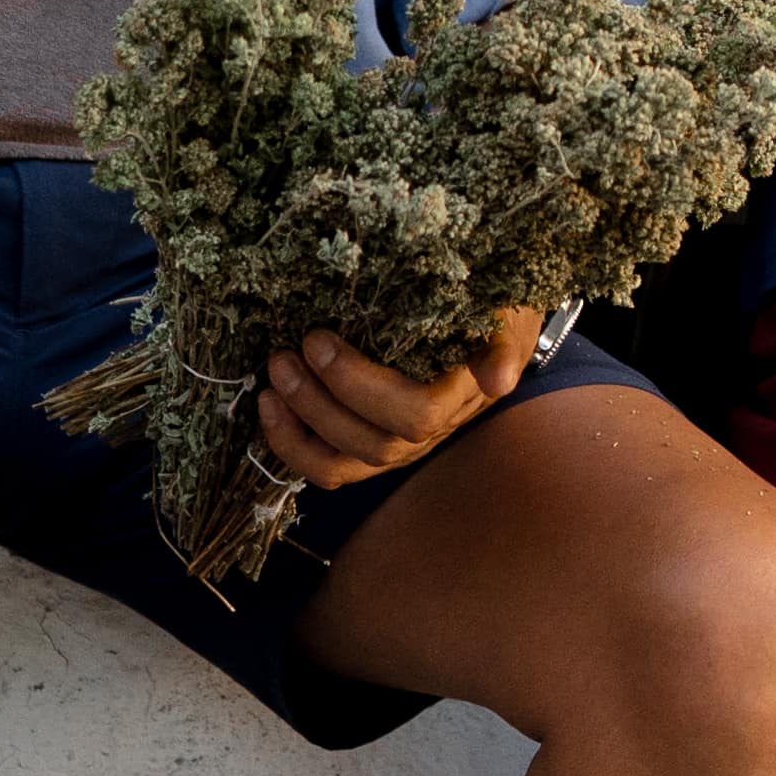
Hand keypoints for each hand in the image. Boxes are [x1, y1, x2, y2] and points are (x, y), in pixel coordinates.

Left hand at [256, 298, 547, 496]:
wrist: (491, 319)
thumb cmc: (494, 307)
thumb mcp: (508, 313)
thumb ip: (504, 342)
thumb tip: (498, 379)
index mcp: (460, 398)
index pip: (414, 414)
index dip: (358, 385)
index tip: (317, 338)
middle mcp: (430, 433)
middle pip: (374, 441)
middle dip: (319, 402)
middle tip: (284, 355)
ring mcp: (399, 445)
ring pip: (346, 463)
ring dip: (300, 428)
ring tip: (271, 383)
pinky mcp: (370, 447)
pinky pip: (330, 467)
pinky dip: (293, 446)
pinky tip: (268, 409)